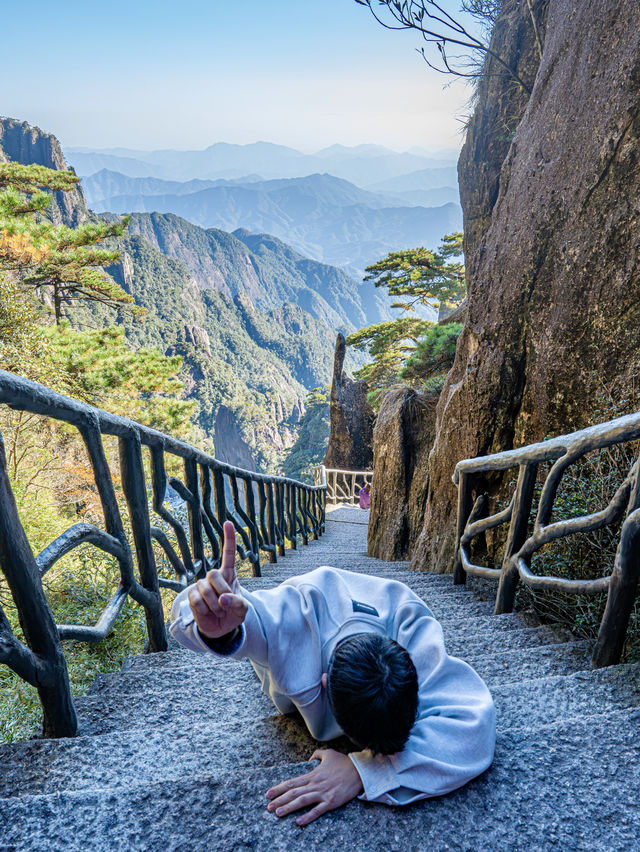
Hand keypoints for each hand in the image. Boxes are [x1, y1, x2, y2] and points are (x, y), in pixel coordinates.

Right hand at [187, 520, 246, 638]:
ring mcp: (201, 585)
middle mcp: (214, 577)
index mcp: (229, 575)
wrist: (220, 629)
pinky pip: (197, 601)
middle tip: (225, 606)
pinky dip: (204, 611)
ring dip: (214, 605)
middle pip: (214, 574)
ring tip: (218, 612)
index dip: (228, 538)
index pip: (228, 554)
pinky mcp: (191, 595)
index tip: (228, 522)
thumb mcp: (242, 610)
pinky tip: (207, 613)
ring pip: (205, 589)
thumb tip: (223, 599)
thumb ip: (237, 604)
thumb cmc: (233, 614)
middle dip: (222, 591)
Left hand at [266, 749, 362, 825]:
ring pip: (302, 801)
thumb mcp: (329, 753)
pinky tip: (298, 822)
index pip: (292, 782)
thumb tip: (310, 758)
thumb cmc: (344, 762)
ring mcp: (323, 793)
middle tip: (268, 807)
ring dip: (288, 807)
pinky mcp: (331, 801)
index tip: (268, 794)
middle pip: (293, 792)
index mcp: (312, 774)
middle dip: (279, 800)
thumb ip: (317, 754)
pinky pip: (317, 810)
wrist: (359, 771)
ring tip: (278, 814)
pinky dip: (307, 816)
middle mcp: (315, 784)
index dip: (279, 788)